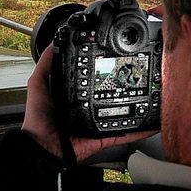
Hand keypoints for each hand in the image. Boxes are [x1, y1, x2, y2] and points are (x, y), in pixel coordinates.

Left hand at [21, 44, 157, 161]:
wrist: (42, 147)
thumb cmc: (38, 119)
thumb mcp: (39, 84)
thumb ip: (46, 64)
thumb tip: (52, 43)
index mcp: (75, 96)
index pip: (92, 79)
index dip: (103, 69)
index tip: (114, 57)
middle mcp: (88, 108)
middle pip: (110, 95)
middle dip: (124, 87)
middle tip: (139, 75)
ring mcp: (97, 124)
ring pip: (121, 114)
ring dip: (136, 107)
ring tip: (150, 96)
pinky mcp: (103, 138)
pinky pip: (124, 134)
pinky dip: (139, 131)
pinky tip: (152, 123)